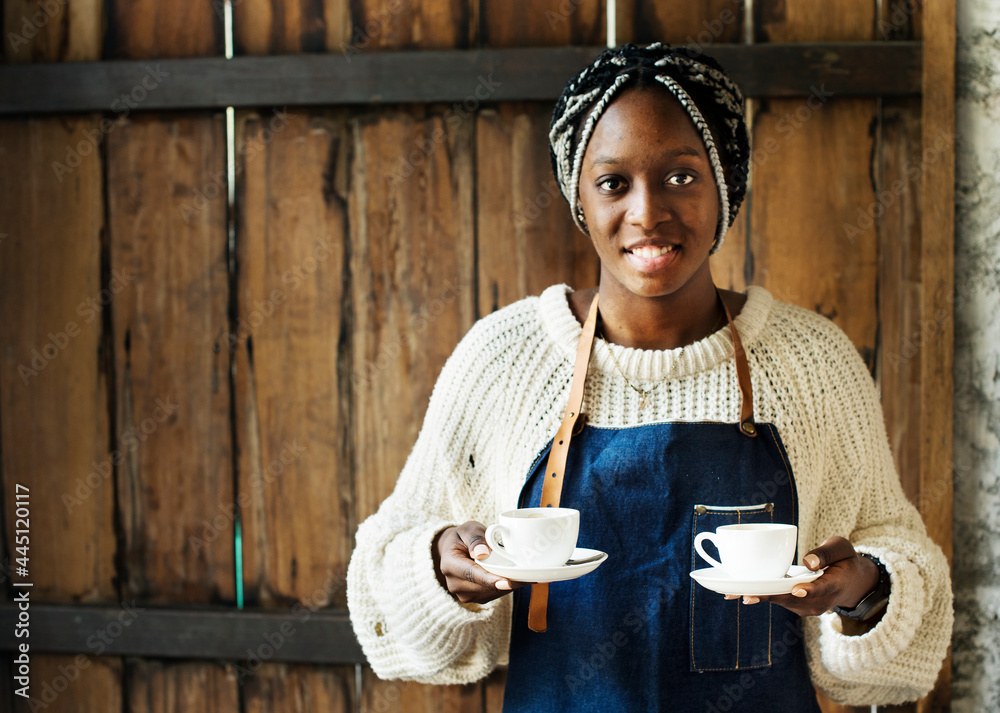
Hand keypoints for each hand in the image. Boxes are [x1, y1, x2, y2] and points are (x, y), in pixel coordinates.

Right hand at [432, 521, 530, 603]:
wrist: (455, 550)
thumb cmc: (463, 537)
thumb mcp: (468, 529)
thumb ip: (475, 538)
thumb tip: (482, 553)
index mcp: (450, 564)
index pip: (472, 574)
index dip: (490, 579)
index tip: (507, 582)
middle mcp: (454, 584)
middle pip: (484, 586)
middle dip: (507, 581)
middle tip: (529, 575)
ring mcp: (464, 594)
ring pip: (491, 592)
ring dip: (509, 585)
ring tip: (526, 575)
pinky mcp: (474, 598)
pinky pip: (493, 594)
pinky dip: (505, 587)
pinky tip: (517, 578)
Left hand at [725, 536, 879, 616]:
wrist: (851, 583)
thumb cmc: (844, 560)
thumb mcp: (842, 548)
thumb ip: (826, 552)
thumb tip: (808, 560)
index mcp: (835, 584)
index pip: (822, 588)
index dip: (808, 590)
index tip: (797, 588)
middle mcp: (820, 600)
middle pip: (792, 598)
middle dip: (768, 595)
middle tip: (746, 594)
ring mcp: (808, 606)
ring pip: (781, 601)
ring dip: (758, 597)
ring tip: (733, 593)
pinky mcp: (798, 605)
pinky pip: (778, 600)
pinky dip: (761, 595)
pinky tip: (738, 592)